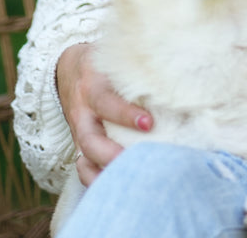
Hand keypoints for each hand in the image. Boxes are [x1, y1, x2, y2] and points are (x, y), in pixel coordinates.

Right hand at [56, 43, 152, 185]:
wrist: (70, 69)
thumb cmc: (103, 64)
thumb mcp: (114, 58)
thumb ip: (135, 66)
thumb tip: (177, 66)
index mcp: (93, 86)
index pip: (106, 102)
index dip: (125, 114)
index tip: (149, 123)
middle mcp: (82, 111)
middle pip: (90, 139)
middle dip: (111, 154)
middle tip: (140, 161)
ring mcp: (79, 130)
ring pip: (85, 157)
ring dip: (105, 171)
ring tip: (131, 181)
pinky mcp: (80, 144)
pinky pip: (83, 166)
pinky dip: (96, 179)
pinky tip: (116, 187)